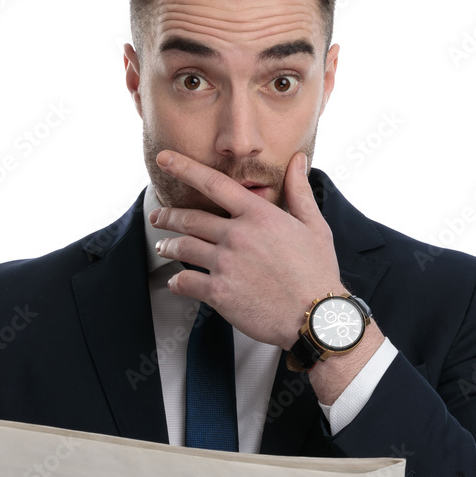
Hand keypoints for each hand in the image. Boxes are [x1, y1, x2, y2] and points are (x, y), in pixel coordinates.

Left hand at [149, 150, 344, 348]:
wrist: (316, 317)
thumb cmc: (317, 273)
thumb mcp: (314, 226)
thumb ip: (299, 191)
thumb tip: (297, 159)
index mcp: (259, 216)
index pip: (214, 184)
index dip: (185, 168)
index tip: (165, 160)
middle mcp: (238, 236)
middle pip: (190, 218)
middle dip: (167, 216)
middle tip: (158, 217)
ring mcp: (226, 264)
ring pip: (182, 248)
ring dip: (167, 246)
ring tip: (162, 247)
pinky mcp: (219, 293)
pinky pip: (185, 282)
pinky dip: (175, 282)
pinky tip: (175, 282)